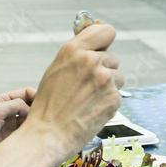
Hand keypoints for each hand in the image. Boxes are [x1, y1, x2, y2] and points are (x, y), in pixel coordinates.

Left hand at [0, 87, 36, 166]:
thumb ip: (16, 105)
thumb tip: (31, 109)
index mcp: (3, 101)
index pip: (26, 93)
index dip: (36, 96)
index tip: (44, 104)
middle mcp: (8, 113)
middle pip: (31, 108)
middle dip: (39, 111)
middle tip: (46, 117)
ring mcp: (11, 128)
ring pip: (31, 123)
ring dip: (37, 125)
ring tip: (43, 129)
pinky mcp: (12, 142)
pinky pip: (27, 136)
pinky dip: (33, 136)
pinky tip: (37, 139)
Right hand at [24, 24, 122, 160]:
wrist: (47, 135)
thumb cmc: (48, 105)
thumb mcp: (56, 69)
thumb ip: (77, 53)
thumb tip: (94, 39)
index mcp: (73, 49)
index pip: (106, 31)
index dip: (105, 41)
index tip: (102, 48)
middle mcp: (90, 60)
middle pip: (112, 57)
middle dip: (104, 70)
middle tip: (85, 87)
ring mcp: (104, 78)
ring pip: (117, 77)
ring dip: (108, 87)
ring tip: (87, 100)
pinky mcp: (113, 97)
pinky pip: (117, 95)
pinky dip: (108, 103)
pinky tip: (91, 110)